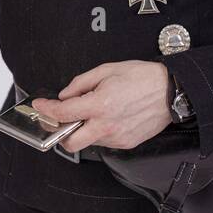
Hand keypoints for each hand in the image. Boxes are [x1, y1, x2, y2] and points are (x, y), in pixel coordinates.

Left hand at [30, 61, 171, 152]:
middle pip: (69, 142)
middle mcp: (106, 125)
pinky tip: (111, 117)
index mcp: (100, 104)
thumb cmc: (144, 78)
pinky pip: (105, 141)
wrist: (172, 92)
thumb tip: (66, 94)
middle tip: (64, 120)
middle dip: (61, 133)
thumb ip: (81, 82)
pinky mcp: (126, 143)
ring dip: (85, 130)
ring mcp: (117, 137)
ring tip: (98, 112)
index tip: (41, 106)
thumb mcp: (108, 69)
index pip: (63, 113)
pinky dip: (101, 131)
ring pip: (88, 142)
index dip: (46, 109)